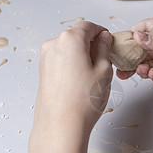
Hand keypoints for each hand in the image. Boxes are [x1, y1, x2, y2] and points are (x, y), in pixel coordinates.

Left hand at [28, 22, 112, 152]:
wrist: (60, 126)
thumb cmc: (83, 101)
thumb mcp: (104, 70)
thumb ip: (104, 49)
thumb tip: (103, 39)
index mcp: (70, 39)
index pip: (88, 26)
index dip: (101, 32)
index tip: (109, 40)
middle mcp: (54, 45)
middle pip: (76, 36)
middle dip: (91, 44)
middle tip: (106, 58)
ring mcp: (45, 59)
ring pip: (68, 49)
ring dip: (81, 54)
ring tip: (94, 74)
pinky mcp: (43, 72)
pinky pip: (61, 60)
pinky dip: (72, 64)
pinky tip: (82, 80)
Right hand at [117, 16, 152, 89]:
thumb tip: (139, 36)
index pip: (148, 28)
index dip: (134, 34)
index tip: (122, 41)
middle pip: (146, 48)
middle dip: (133, 54)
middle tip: (121, 61)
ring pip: (152, 63)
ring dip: (142, 66)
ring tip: (135, 70)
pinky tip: (150, 74)